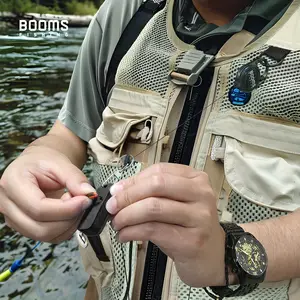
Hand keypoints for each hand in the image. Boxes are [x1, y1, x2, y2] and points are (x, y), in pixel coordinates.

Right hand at [0, 146, 94, 242]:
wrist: (37, 165)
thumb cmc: (44, 162)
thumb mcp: (61, 163)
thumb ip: (75, 178)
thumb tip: (89, 194)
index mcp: (12, 184)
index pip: (38, 208)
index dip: (66, 209)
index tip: (85, 200)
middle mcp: (7, 205)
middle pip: (40, 228)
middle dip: (69, 219)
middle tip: (82, 202)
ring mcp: (14, 219)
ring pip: (45, 236)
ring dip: (68, 224)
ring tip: (74, 204)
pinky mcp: (25, 227)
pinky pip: (48, 237)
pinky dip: (65, 228)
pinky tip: (69, 212)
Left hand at [106, 163, 225, 287]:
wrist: (212, 256)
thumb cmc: (188, 226)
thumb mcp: (174, 202)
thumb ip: (152, 192)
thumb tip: (119, 190)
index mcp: (196, 179)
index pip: (159, 171)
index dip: (133, 180)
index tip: (115, 190)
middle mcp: (202, 194)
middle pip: (156, 185)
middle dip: (127, 195)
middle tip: (111, 207)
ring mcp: (199, 217)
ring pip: (153, 208)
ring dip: (126, 215)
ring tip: (116, 223)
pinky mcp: (192, 241)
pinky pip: (153, 230)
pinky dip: (132, 232)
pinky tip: (124, 236)